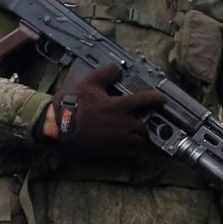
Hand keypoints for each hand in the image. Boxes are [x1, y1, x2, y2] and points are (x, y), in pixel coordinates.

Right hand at [40, 63, 162, 156]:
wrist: (60, 126)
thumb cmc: (74, 104)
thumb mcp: (89, 83)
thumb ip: (106, 74)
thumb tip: (117, 67)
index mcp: (121, 106)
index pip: (146, 100)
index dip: (156, 99)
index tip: (162, 99)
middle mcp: (125, 124)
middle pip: (145, 126)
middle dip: (145, 124)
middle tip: (141, 121)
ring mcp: (121, 140)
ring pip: (142, 142)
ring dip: (142, 139)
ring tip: (139, 137)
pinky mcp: (115, 152)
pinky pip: (135, 156)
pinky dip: (139, 154)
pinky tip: (138, 153)